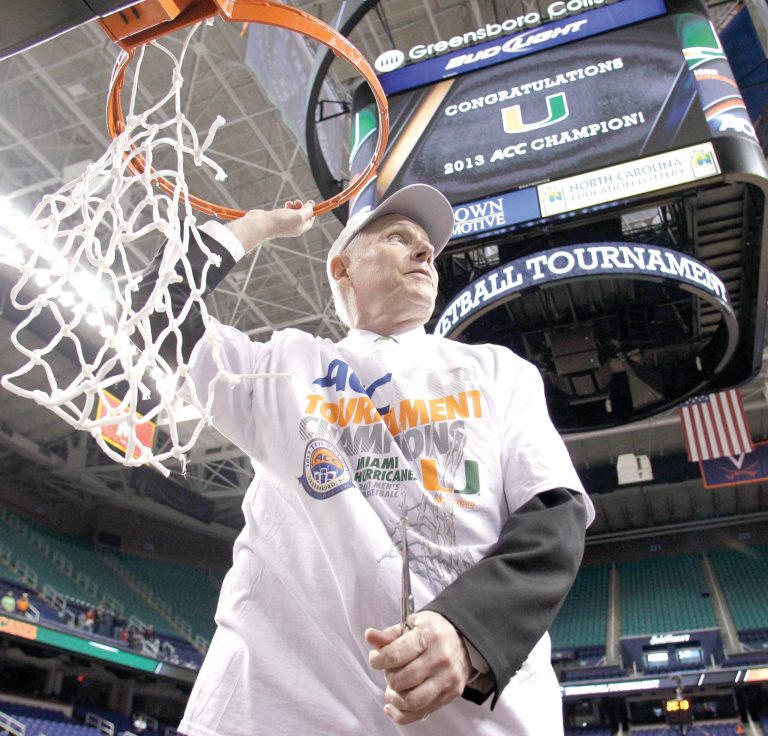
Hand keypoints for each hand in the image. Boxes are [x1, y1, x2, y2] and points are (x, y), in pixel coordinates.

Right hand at [225, 199, 314, 252]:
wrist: (261, 224)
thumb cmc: (280, 221)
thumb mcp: (298, 216)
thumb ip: (307, 211)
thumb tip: (311, 206)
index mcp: (299, 229)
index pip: (310, 220)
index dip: (312, 211)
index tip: (310, 202)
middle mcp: (293, 227)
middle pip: (302, 216)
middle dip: (302, 207)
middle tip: (298, 201)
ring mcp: (284, 224)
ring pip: (294, 213)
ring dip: (295, 206)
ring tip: (290, 202)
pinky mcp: (277, 219)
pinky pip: (286, 212)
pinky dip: (288, 207)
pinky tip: (286, 204)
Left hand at [365, 610, 472, 724]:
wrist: (463, 640)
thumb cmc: (433, 632)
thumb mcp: (412, 625)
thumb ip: (389, 635)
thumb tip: (370, 636)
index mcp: (428, 636)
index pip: (396, 655)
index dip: (378, 660)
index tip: (375, 660)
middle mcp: (440, 658)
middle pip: (403, 680)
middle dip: (389, 678)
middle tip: (389, 671)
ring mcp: (447, 678)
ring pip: (412, 701)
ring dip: (395, 698)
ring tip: (392, 690)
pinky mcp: (450, 694)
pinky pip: (421, 713)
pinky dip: (402, 714)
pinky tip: (394, 705)